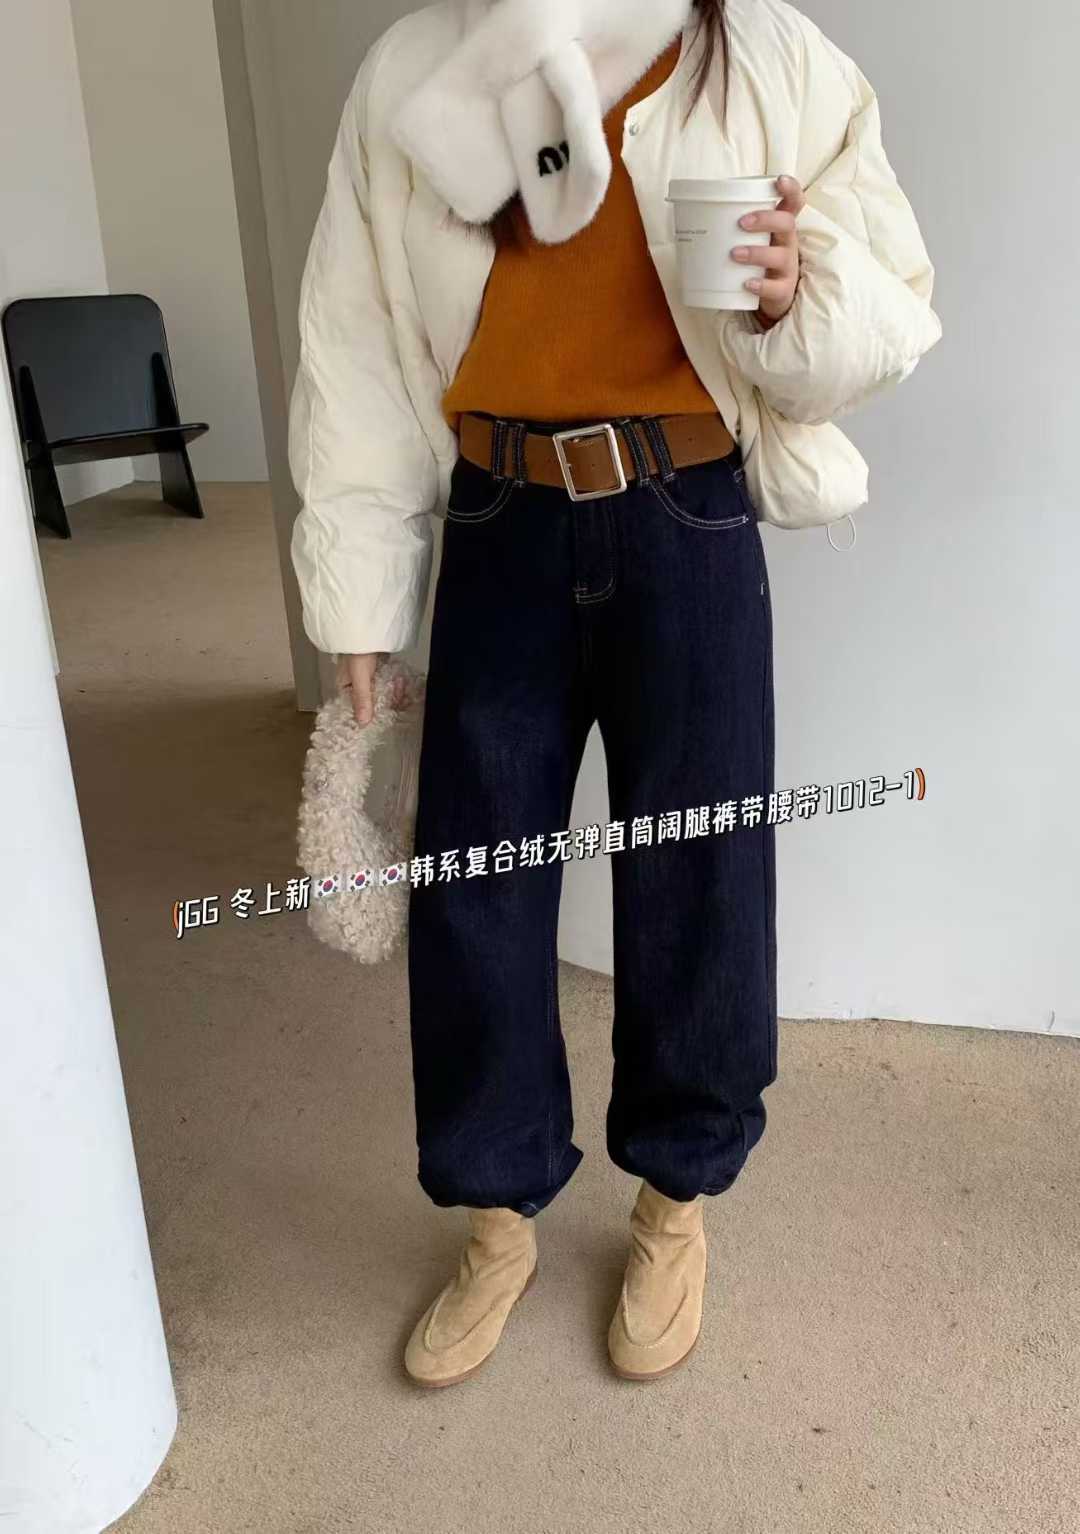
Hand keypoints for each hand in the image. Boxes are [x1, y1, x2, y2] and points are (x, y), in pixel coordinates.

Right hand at [336, 651, 409, 727]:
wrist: (370, 628)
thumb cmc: (358, 649)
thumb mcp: (359, 677)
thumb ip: (362, 699)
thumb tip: (362, 722)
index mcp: (345, 686)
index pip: (356, 707)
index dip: (370, 712)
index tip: (383, 715)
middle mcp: (356, 682)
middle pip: (373, 699)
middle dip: (387, 699)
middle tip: (398, 696)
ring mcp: (369, 675)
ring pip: (383, 691)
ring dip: (394, 691)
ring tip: (401, 685)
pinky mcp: (380, 668)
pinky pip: (389, 680)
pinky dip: (396, 682)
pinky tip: (402, 680)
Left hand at [731, 174, 804, 330]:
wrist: (771, 296)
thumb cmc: (755, 260)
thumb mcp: (750, 239)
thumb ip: (731, 225)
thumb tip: (689, 216)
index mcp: (780, 226)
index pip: (793, 202)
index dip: (791, 189)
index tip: (779, 180)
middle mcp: (788, 243)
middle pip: (787, 224)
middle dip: (766, 219)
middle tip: (741, 222)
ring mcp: (787, 267)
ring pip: (780, 256)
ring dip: (756, 253)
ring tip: (734, 254)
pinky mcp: (783, 290)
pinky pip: (775, 288)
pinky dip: (760, 285)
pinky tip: (747, 284)